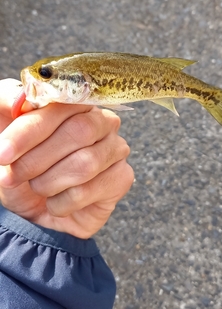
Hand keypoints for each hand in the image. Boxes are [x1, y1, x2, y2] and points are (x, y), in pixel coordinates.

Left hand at [0, 79, 133, 237]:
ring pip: (85, 164)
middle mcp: (102, 120)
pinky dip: (61, 202)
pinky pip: (90, 190)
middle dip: (38, 159)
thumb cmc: (20, 164)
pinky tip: (56, 201)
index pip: (61, 105)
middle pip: (79, 132)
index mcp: (75, 101)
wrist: (31, 209)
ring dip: (48, 182)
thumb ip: (5, 103)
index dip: (30, 130)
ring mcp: (116, 149)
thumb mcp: (3, 130)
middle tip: (13, 176)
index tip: (4, 153)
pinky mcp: (121, 178)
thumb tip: (19, 99)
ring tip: (37, 187)